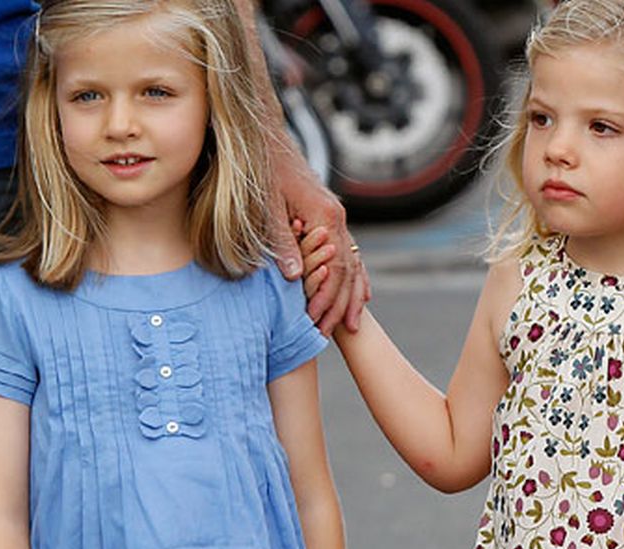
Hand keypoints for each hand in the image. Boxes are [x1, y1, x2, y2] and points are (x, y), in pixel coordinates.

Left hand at [269, 153, 368, 334]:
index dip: (326, 300)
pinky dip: (356, 277)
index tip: (316, 323)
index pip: (333, 270)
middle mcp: (336, 218)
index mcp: (324, 217)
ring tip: (350, 326)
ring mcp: (336, 217)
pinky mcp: (330, 216)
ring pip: (353, 264)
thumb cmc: (264, 169)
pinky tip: (359, 295)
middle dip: (340, 306)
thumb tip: (294, 277)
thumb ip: (282, 241)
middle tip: (331, 335)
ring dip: (352, 296)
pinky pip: (350, 253)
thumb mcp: (268, 205)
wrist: (269, 138)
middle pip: (347, 272)